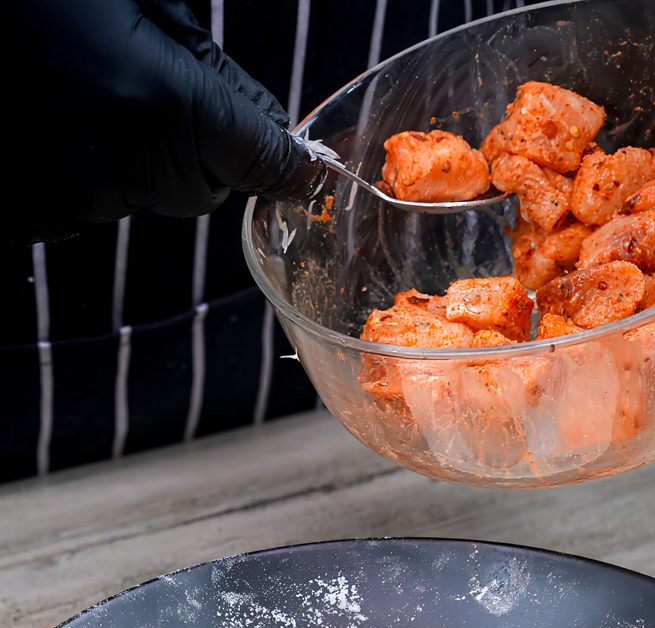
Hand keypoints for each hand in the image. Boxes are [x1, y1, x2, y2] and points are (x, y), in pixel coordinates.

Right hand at [3, 0, 325, 239]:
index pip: (264, 162)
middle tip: (155, 87)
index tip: (305, 168)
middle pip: (201, 188)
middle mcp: (120, 168)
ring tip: (78, 87)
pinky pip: (81, 202)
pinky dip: (77, 168)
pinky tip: (48, 114)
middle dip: (200, 150)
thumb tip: (256, 117)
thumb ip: (205, 65)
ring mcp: (65, 198)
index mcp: (162, 105)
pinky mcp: (23, 214)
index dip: (289, 163)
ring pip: (138, 195)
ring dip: (131, 155)